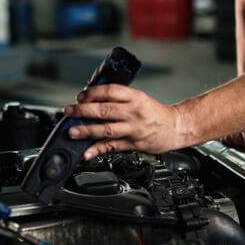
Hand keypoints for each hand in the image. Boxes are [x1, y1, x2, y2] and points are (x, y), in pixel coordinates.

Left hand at [63, 84, 189, 159]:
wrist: (176, 127)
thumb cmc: (155, 113)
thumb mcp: (139, 98)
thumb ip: (119, 98)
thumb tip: (92, 99)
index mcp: (135, 97)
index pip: (110, 91)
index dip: (92, 93)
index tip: (80, 96)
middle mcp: (133, 112)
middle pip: (104, 110)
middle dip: (83, 110)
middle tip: (69, 112)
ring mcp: (133, 129)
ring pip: (106, 129)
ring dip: (86, 130)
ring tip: (72, 131)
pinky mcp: (133, 144)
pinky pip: (112, 147)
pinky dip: (97, 150)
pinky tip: (87, 152)